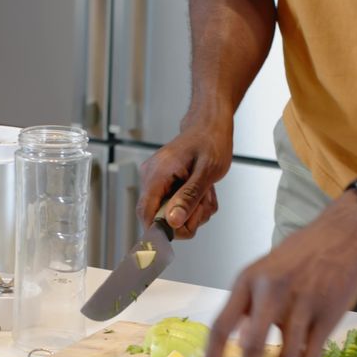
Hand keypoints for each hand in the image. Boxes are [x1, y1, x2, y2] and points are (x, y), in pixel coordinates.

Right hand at [136, 123, 231, 238]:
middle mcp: (150, 178)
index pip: (146, 213)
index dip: (161, 229)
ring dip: (192, 212)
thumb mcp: (207, 172)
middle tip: (203, 204)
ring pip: (170, 215)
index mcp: (157, 173)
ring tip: (205, 193)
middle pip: (159, 218)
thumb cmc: (210, 141)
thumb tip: (173, 221)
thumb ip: (189, 197)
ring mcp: (155, 182)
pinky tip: (201, 192)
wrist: (209, 127)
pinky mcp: (163, 185)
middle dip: (185, 218)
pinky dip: (192, 206)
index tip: (183, 229)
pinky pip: (174, 207)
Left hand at [201, 191, 356, 356]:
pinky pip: (311, 355)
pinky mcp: (328, 315)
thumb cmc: (301, 252)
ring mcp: (302, 304)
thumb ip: (250, 302)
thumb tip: (238, 342)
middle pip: (251, 347)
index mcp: (249, 280)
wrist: (344, 233)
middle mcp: (272, 292)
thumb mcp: (264, 268)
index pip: (222, 326)